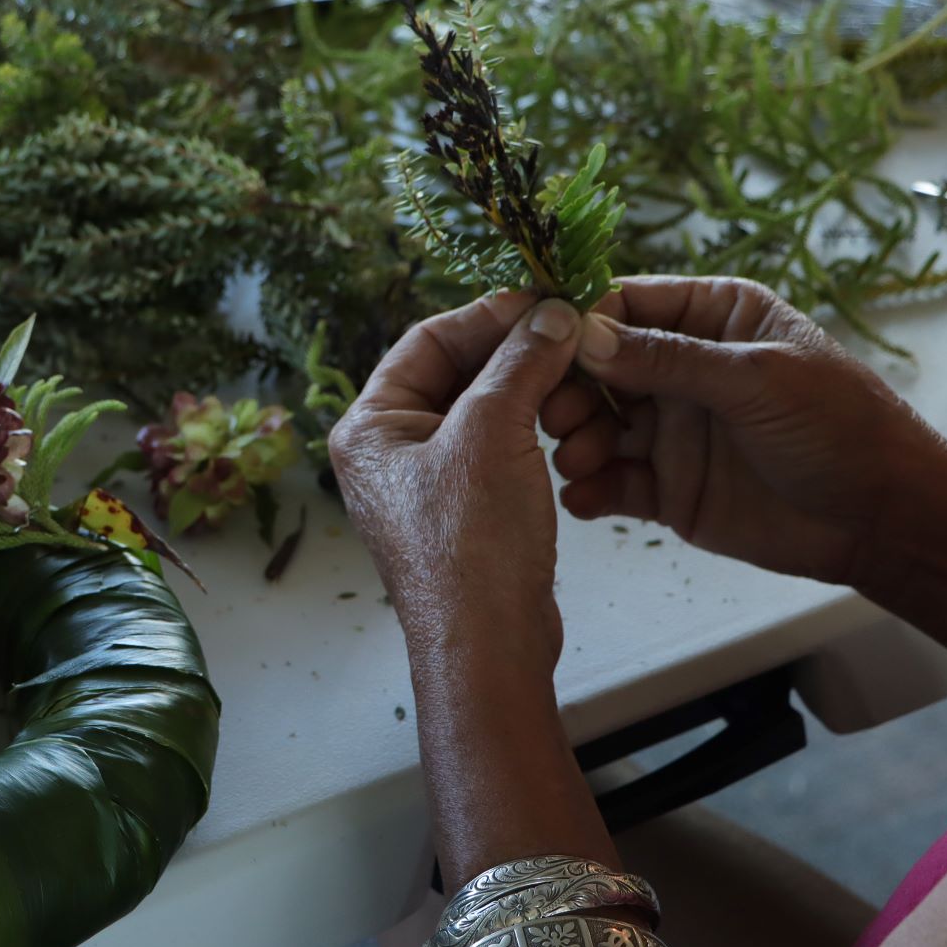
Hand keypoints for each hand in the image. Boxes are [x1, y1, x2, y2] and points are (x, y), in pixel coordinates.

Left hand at [329, 291, 586, 672]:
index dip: (488, 314)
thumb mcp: (494, 433)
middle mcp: (389, 450)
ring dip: (532, 391)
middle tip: (573, 334)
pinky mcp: (466, 511)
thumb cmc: (472, 542)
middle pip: (457, 372)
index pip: (427, 339)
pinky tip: (571, 427)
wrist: (488, 645)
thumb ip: (521, 362)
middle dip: (516, 353)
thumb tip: (552, 311)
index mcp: (369, 425)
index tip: (545, 301)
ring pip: (485, 410)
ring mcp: (427, 483)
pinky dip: (535, 431)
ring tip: (578, 384)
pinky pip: (501, 449)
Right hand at [545, 275, 946, 584]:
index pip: (628, 304)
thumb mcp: (757, 380)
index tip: (543, 347)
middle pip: (599, 367)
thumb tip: (584, 336)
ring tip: (577, 460)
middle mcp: (685, 367)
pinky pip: (613, 482)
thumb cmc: (840, 428)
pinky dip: (591, 489)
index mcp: (715, 318)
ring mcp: (673, 429)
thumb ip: (669, 359)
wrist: (883, 521)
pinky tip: (585, 499)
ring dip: (576, 441)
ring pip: (599, 425)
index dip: (582, 322)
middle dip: (570, 390)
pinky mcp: (668, 487)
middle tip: (552, 416)